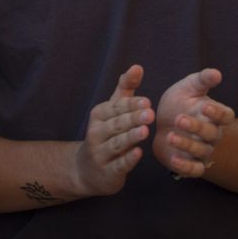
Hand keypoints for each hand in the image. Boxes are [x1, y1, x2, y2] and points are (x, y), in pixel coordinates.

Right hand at [70, 65, 152, 197]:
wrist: (87, 170)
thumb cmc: (106, 134)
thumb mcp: (113, 111)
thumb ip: (126, 88)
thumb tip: (137, 66)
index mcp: (98, 115)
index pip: (116, 108)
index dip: (131, 105)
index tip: (147, 101)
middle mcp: (96, 133)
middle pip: (116, 124)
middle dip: (133, 118)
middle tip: (150, 113)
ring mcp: (100, 153)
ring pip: (117, 143)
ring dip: (130, 137)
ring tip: (145, 131)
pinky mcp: (107, 172)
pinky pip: (118, 165)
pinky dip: (128, 159)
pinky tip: (138, 153)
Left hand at [152, 68, 234, 178]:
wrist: (161, 123)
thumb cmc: (180, 102)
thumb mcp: (189, 87)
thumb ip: (202, 80)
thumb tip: (217, 73)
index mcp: (215, 115)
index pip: (226, 116)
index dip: (218, 113)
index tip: (205, 107)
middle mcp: (213, 135)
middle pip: (212, 134)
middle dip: (197, 127)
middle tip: (179, 119)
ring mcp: (203, 151)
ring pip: (202, 151)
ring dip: (187, 145)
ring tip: (171, 136)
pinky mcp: (191, 164)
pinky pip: (194, 170)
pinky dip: (186, 167)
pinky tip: (174, 158)